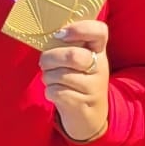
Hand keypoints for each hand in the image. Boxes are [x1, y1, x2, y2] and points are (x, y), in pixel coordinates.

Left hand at [41, 20, 109, 142]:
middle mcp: (100, 67)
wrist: (89, 116)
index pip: (99, 31)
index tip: (60, 34)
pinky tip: (55, 93)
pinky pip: (57, 92)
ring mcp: (94, 87)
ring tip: (51, 79)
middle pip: (74, 56)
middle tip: (44, 62)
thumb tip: (45, 35)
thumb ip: (69, 46)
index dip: (80, 28)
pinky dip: (49, 92)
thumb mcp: (80, 61)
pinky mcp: (83, 104)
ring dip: (48, 77)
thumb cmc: (78, 80)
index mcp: (98, 50)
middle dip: (50, 58)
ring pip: (61, 75)